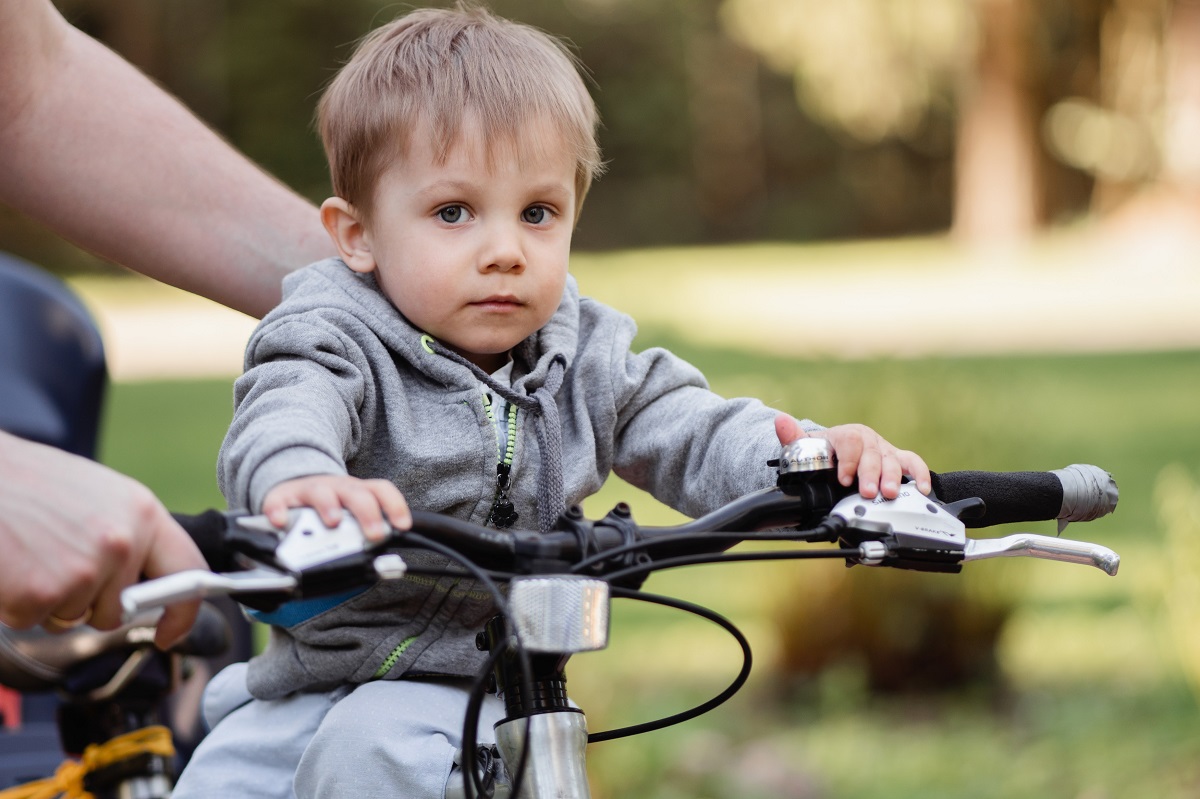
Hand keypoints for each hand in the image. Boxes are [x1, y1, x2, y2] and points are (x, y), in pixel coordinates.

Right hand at [0, 432, 204, 648]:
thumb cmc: (28, 484)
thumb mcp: (98, 495)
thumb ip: (130, 534)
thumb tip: (151, 580)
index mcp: (143, 512)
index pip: (188, 570)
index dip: (183, 612)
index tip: (169, 632)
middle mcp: (122, 542)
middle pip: (118, 609)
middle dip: (88, 603)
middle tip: (56, 562)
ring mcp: (84, 570)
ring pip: (73, 618)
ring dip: (49, 601)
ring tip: (31, 556)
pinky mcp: (43, 594)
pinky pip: (33, 621)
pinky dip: (15, 605)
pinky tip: (10, 567)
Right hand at [261, 475, 411, 540]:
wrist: (295, 487)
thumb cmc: (330, 509)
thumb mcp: (350, 519)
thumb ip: (364, 538)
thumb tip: (382, 568)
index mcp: (357, 493)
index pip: (381, 491)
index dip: (395, 506)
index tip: (402, 526)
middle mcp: (337, 488)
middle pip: (356, 493)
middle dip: (368, 512)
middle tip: (374, 534)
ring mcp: (309, 490)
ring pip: (321, 492)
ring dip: (329, 505)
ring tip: (332, 522)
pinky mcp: (282, 497)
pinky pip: (278, 501)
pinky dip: (278, 510)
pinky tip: (279, 522)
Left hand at [774, 414, 929, 499]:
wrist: (834, 458)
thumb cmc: (822, 456)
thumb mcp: (805, 449)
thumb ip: (792, 438)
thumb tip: (780, 420)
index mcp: (845, 436)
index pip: (851, 442)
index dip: (849, 461)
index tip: (843, 479)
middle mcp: (868, 441)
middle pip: (873, 453)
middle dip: (872, 474)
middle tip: (869, 492)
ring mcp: (884, 451)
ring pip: (894, 460)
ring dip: (894, 478)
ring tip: (891, 494)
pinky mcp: (898, 461)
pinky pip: (913, 463)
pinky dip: (920, 475)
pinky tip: (921, 489)